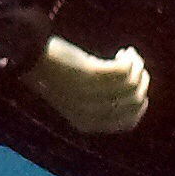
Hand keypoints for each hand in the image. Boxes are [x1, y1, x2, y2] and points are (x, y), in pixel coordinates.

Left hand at [25, 37, 149, 133]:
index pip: (128, 122)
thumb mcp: (77, 96)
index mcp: (87, 123)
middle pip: (134, 100)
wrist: (31, 57)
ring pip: (132, 83)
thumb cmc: (55, 74)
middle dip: (143, 80)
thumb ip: (101, 101)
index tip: (140, 86)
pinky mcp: (90, 74)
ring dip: (137, 66)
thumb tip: (136, 91)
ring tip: (128, 54)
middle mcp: (90, 112)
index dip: (141, 104)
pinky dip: (130, 59)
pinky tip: (124, 51)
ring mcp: (90, 94)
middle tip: (135, 64)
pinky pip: (125, 69)